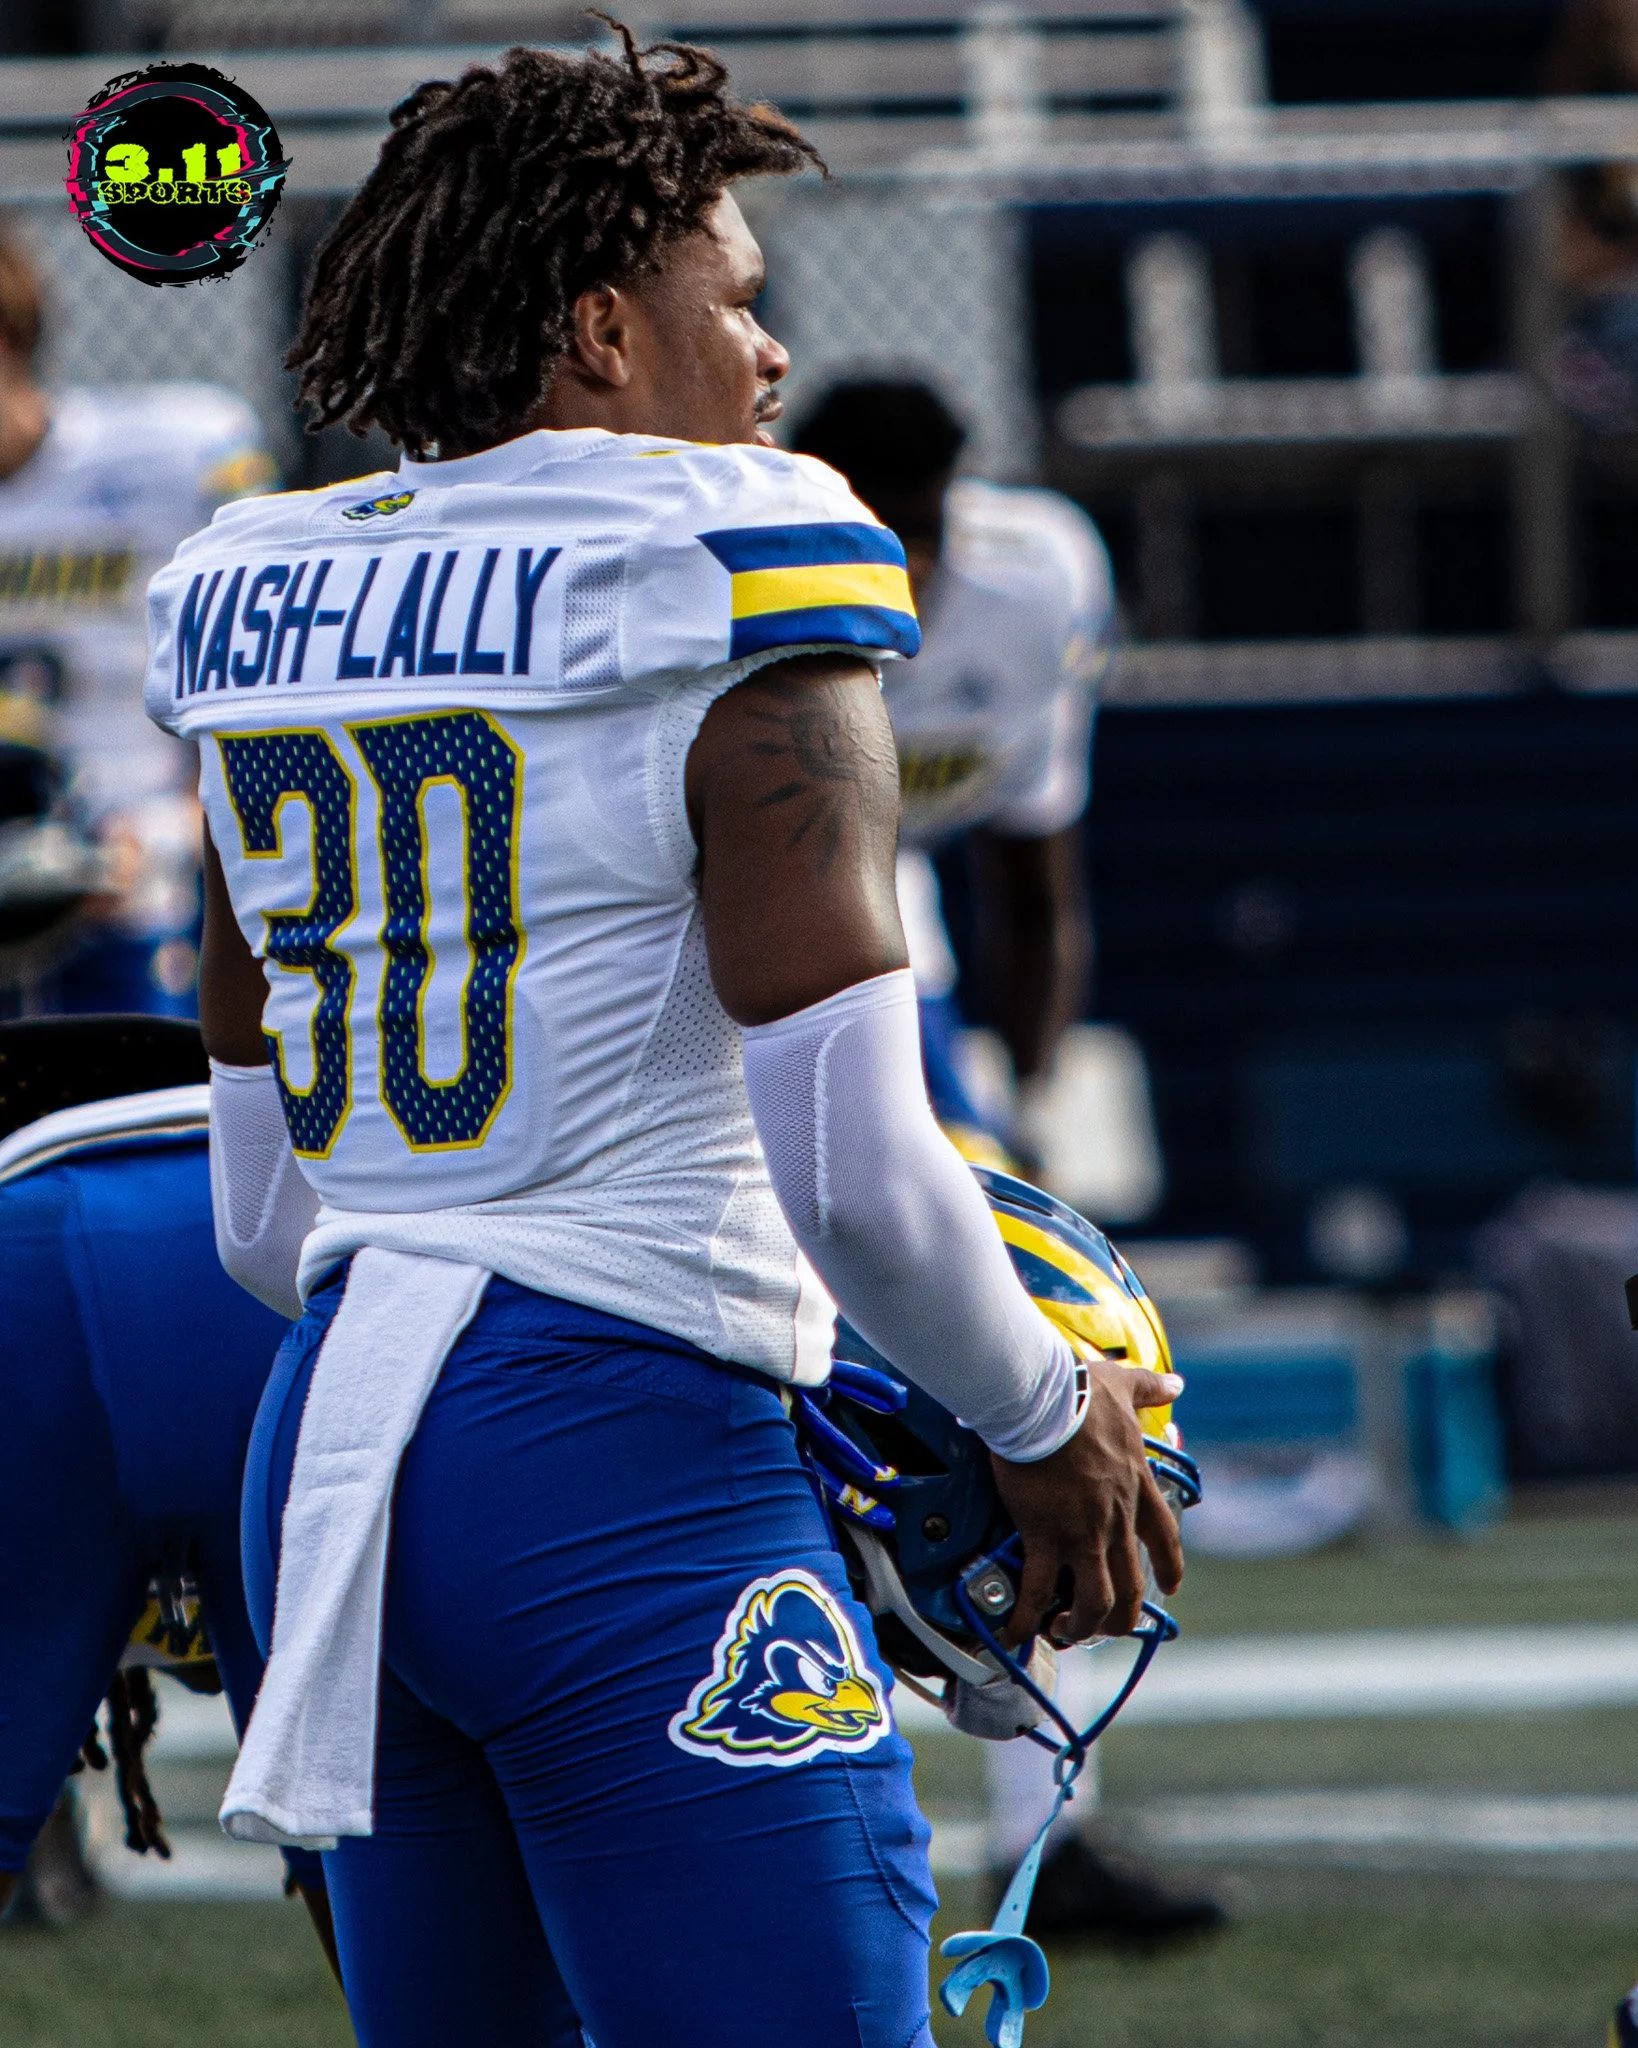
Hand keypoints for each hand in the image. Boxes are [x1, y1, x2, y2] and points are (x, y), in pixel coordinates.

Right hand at [990, 1361, 1185, 1647]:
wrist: (1043, 1401)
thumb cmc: (1080, 1392)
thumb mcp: (1124, 1386)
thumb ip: (1150, 1388)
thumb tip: (1176, 1382)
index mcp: (1136, 1487)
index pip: (1164, 1538)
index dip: (1169, 1568)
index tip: (1170, 1588)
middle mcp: (1116, 1519)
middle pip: (1132, 1585)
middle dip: (1121, 1615)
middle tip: (1104, 1625)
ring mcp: (1083, 1533)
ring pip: (1095, 1600)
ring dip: (1082, 1624)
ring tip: (1065, 1632)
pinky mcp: (1045, 1536)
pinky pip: (1037, 1590)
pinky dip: (1026, 1617)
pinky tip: (1016, 1632)